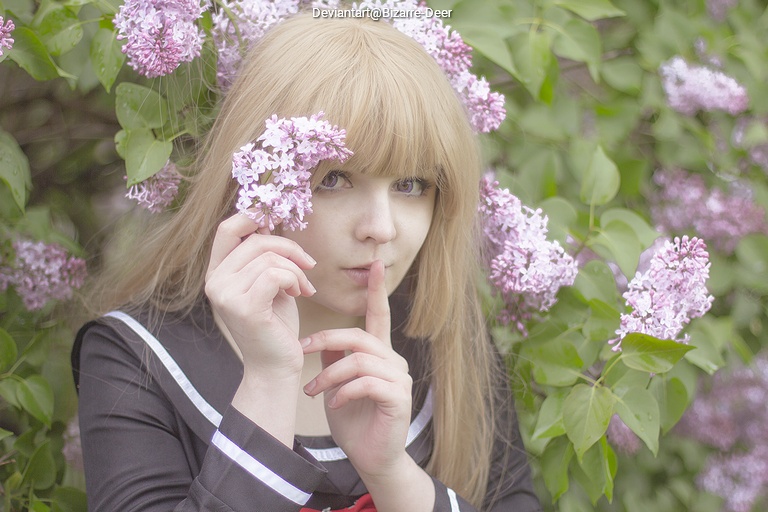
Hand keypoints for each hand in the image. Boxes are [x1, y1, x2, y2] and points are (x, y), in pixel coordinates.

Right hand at [205, 213, 315, 378]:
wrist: (276, 366)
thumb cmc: (276, 323)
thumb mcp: (269, 282)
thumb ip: (264, 255)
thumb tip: (266, 221)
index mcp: (217, 273)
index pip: (228, 229)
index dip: (254, 216)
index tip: (280, 219)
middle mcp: (215, 282)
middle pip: (256, 240)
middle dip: (289, 248)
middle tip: (308, 265)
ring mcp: (226, 295)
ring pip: (269, 258)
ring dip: (296, 270)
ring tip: (303, 287)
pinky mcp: (244, 307)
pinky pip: (275, 274)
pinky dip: (294, 279)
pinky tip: (300, 294)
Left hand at [301, 261, 412, 479]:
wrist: (371, 459)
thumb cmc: (354, 421)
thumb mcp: (337, 384)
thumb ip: (334, 359)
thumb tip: (321, 337)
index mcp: (380, 354)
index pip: (379, 315)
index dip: (376, 290)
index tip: (374, 264)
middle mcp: (393, 361)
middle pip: (359, 336)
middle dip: (325, 341)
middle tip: (301, 352)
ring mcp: (399, 380)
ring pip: (359, 359)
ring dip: (329, 375)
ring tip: (312, 391)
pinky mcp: (399, 399)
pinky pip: (367, 382)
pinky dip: (344, 390)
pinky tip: (334, 404)